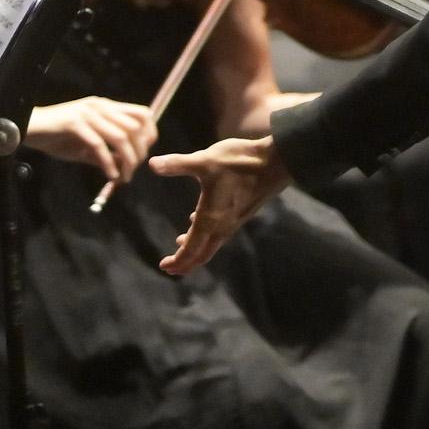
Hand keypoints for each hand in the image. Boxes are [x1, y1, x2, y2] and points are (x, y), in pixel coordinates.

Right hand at [26, 96, 156, 184]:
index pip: (142, 114)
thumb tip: (123, 167)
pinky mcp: (74, 124)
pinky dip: (108, 163)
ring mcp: (87, 113)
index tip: (143, 155)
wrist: (27, 129)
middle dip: (139, 152)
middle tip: (131, 171)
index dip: (149, 135)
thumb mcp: (85, 147)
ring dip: (127, 160)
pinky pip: (99, 145)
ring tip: (123, 176)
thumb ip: (105, 154)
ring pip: (121, 136)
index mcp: (105, 107)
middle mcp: (100, 106)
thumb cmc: (55, 137)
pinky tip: (109, 175)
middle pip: (135, 127)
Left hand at [148, 133, 289, 274]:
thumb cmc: (240, 162)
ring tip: (181, 246)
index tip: (163, 266)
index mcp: (210, 219)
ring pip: (211, 244)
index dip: (177, 261)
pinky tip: (198, 221)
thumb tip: (152, 164)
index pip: (191, 250)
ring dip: (196, 249)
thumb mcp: (204, 160)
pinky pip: (220, 233)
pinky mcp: (241, 213)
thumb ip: (177, 164)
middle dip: (185, 263)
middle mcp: (222, 226)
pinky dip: (206, 236)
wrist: (276, 162)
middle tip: (169, 267)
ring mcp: (234, 222)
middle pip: (202, 254)